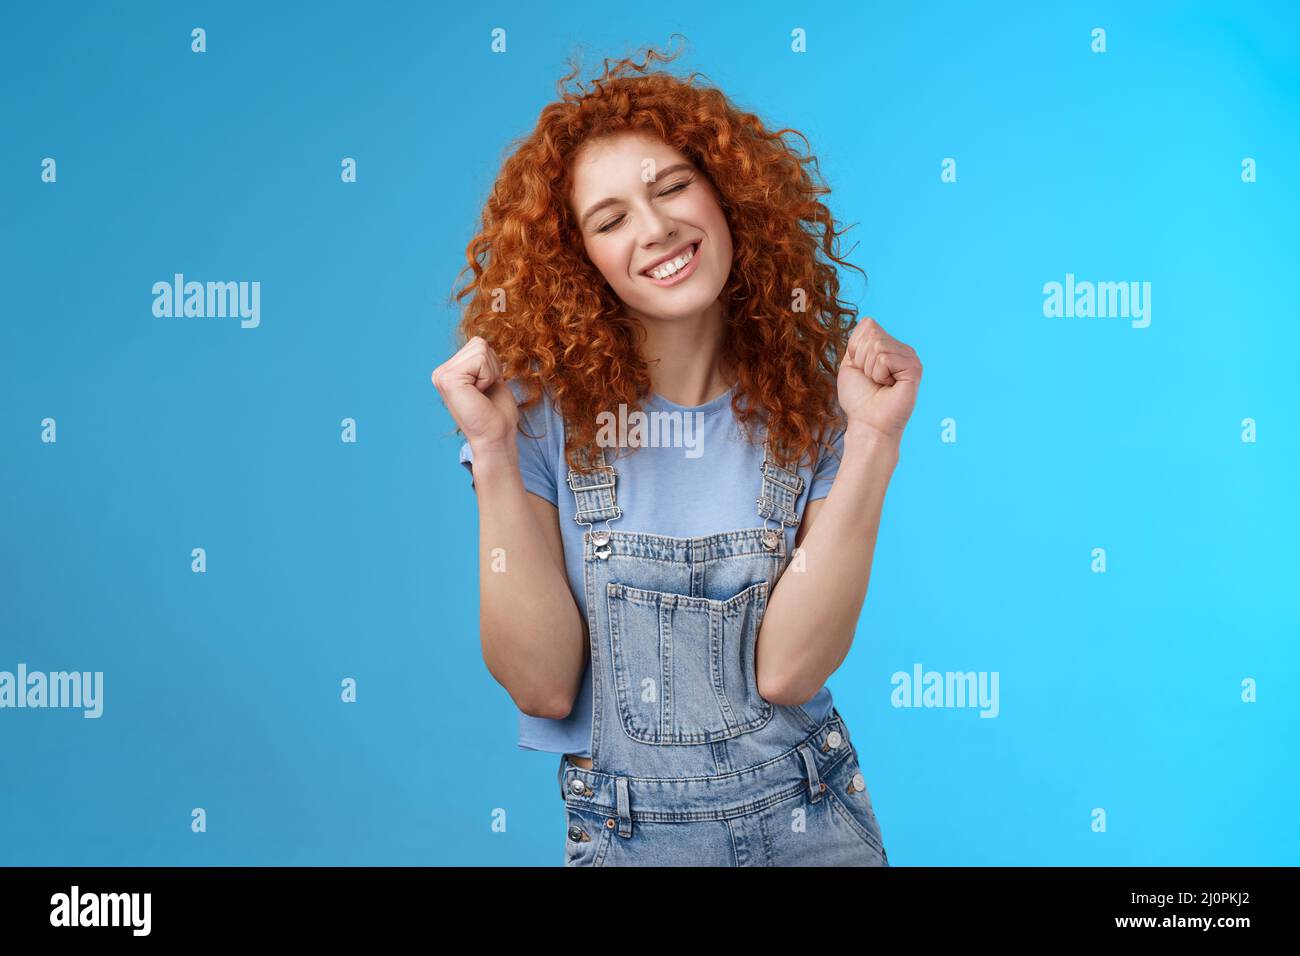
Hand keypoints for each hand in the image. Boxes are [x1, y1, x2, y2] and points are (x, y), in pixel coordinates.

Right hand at [431, 336, 519, 451]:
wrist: (495, 437)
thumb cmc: (496, 414)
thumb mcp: (490, 379)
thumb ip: (483, 361)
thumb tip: (482, 341)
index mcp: (449, 372)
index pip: (478, 344)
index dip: (492, 365)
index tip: (487, 388)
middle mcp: (441, 372)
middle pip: (479, 343)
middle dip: (492, 367)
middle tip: (486, 392)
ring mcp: (442, 375)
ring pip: (480, 349)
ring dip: (490, 372)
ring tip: (482, 393)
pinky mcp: (448, 379)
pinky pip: (480, 359)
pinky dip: (488, 376)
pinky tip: (479, 394)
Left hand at [836, 317, 921, 442]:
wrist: (867, 423)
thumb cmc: (859, 399)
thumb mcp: (851, 364)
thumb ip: (858, 341)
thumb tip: (868, 321)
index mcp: (889, 346)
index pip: (868, 324)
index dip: (856, 348)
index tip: (862, 369)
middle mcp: (902, 349)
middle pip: (872, 334)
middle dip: (862, 359)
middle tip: (871, 379)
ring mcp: (910, 358)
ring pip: (877, 346)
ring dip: (870, 369)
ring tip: (880, 383)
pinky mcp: (914, 369)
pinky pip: (885, 358)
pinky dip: (878, 374)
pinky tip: (888, 386)